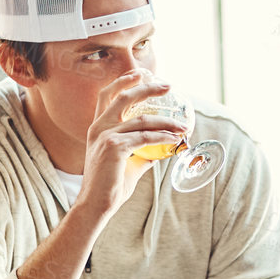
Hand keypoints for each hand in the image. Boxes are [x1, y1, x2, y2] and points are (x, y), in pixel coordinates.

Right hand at [71, 69, 185, 221]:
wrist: (96, 204)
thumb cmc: (111, 186)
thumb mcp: (128, 163)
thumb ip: (143, 151)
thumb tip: (163, 147)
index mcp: (98, 128)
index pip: (109, 96)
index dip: (125, 81)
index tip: (142, 74)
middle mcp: (99, 128)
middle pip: (124, 97)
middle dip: (147, 87)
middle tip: (167, 85)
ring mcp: (106, 136)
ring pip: (142, 119)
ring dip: (167, 121)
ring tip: (183, 125)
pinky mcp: (114, 148)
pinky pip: (145, 137)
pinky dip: (163, 137)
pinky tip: (175, 138)